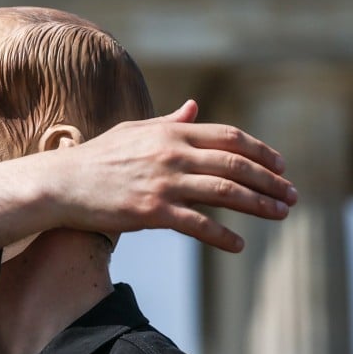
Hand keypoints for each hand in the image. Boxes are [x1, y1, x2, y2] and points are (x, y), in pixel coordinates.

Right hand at [52, 99, 296, 251]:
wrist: (60, 184)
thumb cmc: (96, 159)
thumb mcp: (134, 132)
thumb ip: (169, 122)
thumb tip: (193, 108)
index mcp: (170, 133)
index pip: (229, 137)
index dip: (260, 151)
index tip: (280, 165)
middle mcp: (171, 154)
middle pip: (236, 164)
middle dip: (270, 180)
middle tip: (292, 195)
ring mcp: (163, 182)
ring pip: (225, 192)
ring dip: (259, 205)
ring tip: (279, 215)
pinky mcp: (152, 211)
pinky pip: (198, 224)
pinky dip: (222, 236)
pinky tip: (238, 245)